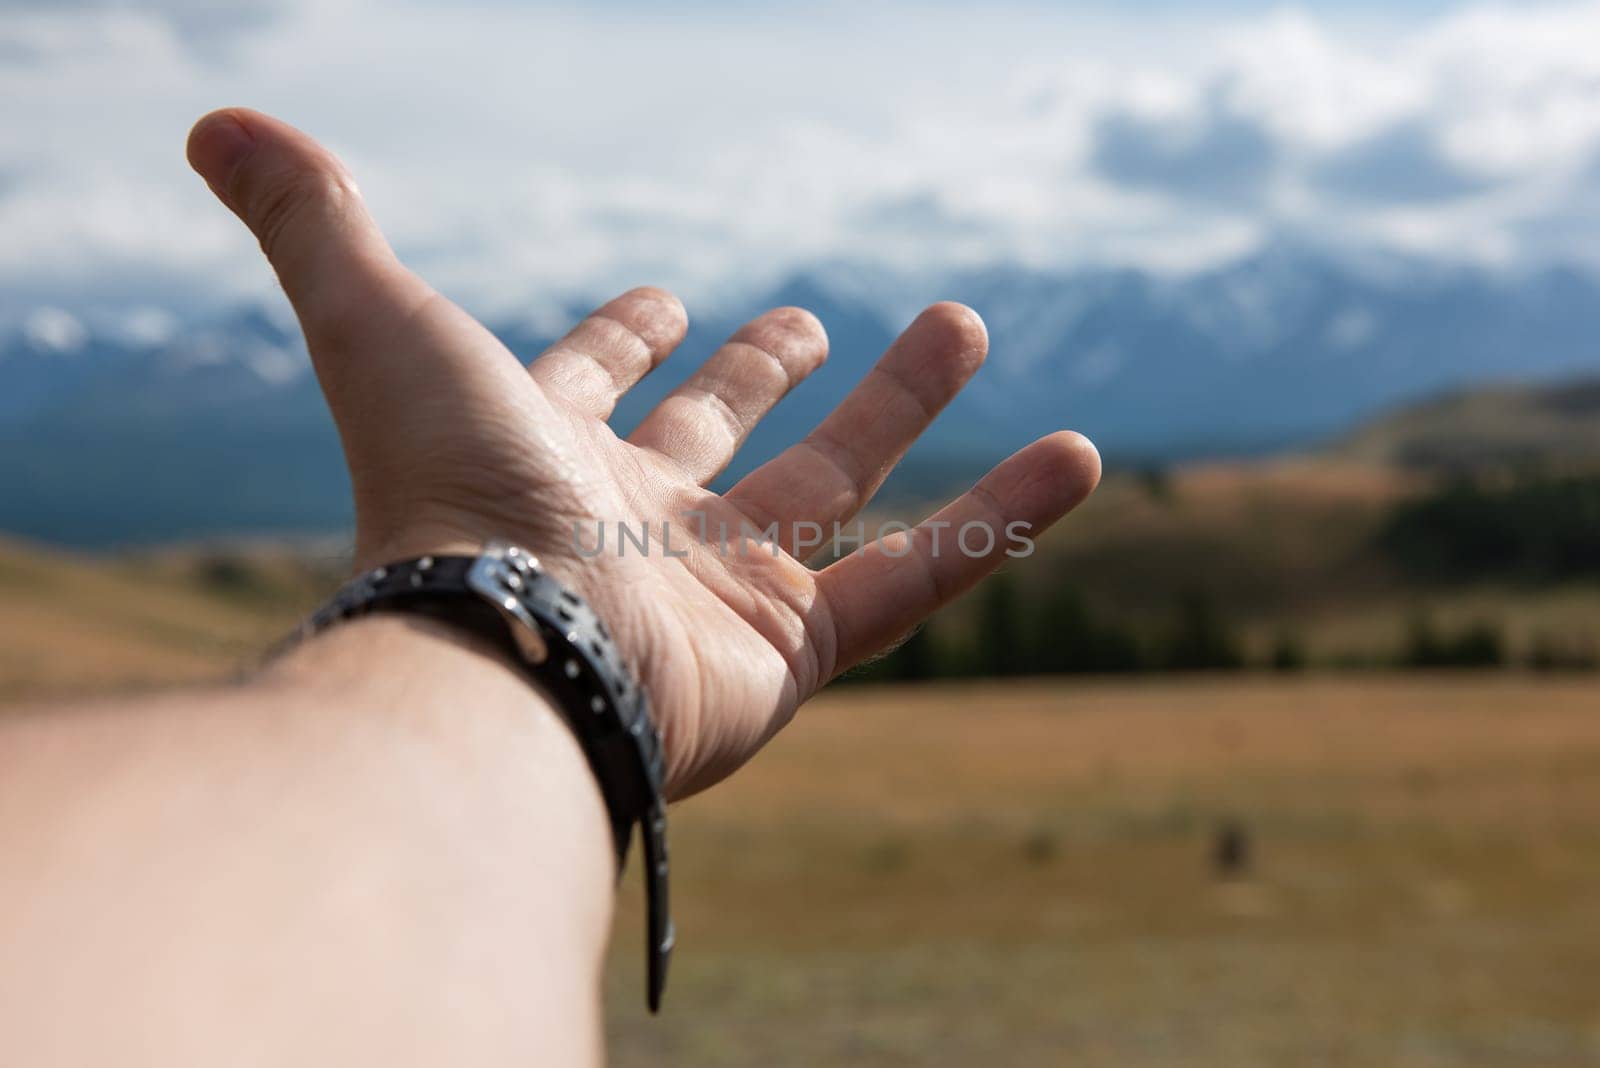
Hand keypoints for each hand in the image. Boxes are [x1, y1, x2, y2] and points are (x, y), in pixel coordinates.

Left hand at [187, 108, 1100, 797]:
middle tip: (805, 317)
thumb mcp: (380, 324)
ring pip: (838, 494)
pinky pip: (918, 582)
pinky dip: (1000, 523)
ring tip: (963, 321)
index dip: (623, 338)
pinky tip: (1077, 457)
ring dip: (904, 409)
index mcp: (551, 452)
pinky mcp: (792, 654)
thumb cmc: (444, 492)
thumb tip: (211, 119)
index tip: (667, 301)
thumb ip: (311, 221)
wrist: (506, 655)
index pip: (597, 384)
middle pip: (723, 436)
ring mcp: (718, 591)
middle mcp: (636, 524)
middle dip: (766, 372)